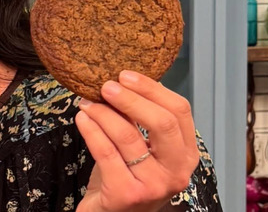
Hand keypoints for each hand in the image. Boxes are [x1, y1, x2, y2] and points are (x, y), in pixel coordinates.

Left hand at [74, 70, 199, 211]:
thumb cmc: (126, 177)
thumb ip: (142, 120)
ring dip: (103, 113)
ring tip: (87, 102)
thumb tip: (127, 80)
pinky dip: (91, 130)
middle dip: (132, 98)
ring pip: (128, 136)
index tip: (127, 75)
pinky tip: (82, 118)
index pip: (179, 112)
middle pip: (161, 122)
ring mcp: (154, 185)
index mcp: (186, 155)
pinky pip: (106, 152)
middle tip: (107, 85)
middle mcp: (177, 171)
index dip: (152, 89)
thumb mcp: (143, 149)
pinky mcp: (127, 193)